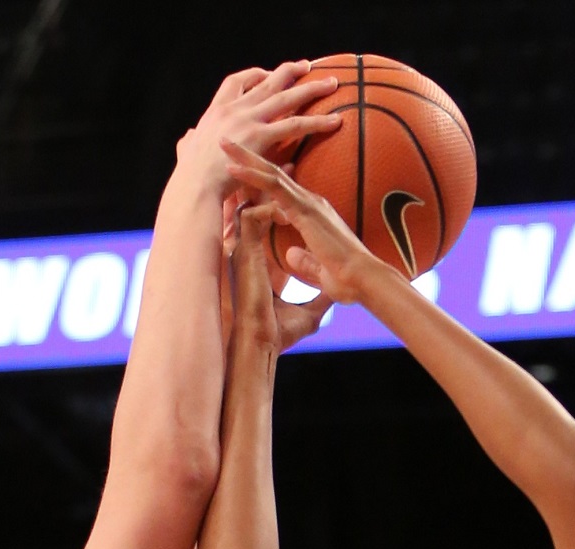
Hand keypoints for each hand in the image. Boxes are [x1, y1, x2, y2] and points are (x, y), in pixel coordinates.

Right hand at [178, 61, 342, 188]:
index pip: (235, 82)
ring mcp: (247, 120)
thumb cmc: (189, 178)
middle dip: (289, 71)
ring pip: (286, 98)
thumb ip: (190, 143)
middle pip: (266, 83)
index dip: (253, 75)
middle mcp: (233, 109)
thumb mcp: (187, 152)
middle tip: (307, 66)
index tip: (266, 74)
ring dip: (311, 88)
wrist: (194, 187)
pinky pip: (295, 124)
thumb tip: (188, 137)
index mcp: (215, 111)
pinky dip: (317, 121)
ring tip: (333, 83)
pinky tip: (335, 121)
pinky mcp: (260, 136)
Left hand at [220, 139, 398, 306]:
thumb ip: (304, 260)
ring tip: (223, 142)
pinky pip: (273, 187)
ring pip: (270, 173)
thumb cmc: (347, 279)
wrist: (364, 280)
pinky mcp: (304, 210)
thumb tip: (291, 256)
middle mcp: (310, 203)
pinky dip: (251, 175)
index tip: (238, 168)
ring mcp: (308, 203)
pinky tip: (231, 166)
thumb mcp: (317, 268)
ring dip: (245, 156)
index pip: (281, 191)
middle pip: (273, 173)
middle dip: (249, 156)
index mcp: (312, 214)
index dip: (259, 178)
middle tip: (226, 141)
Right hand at [226, 203, 331, 358]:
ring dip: (267, 196)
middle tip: (292, 179)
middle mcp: (245, 254)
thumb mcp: (307, 314)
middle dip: (268, 193)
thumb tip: (333, 299)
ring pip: (247, 208)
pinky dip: (268, 210)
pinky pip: (249, 217)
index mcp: (255, 263)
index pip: (260, 226)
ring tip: (290, 192)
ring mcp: (241, 252)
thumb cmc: (277, 334)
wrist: (262, 344)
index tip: (295, 204)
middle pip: (251, 210)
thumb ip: (317, 302)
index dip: (276, 208)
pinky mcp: (243, 253)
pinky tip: (287, 214)